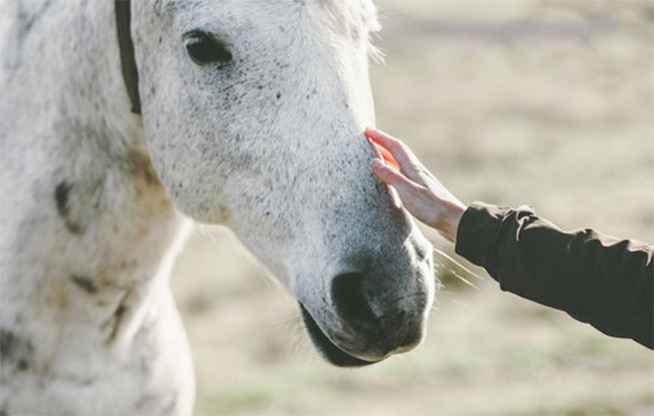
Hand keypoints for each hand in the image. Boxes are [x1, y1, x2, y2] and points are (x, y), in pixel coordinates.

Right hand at [365, 128, 466, 242]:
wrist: (454, 219)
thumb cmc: (432, 207)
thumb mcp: (408, 191)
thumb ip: (391, 176)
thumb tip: (374, 162)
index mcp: (412, 168)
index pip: (394, 147)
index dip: (380, 137)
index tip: (367, 131)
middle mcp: (416, 171)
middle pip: (397, 152)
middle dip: (382, 144)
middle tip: (368, 140)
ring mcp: (419, 180)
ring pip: (400, 163)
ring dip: (387, 157)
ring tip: (375, 156)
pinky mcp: (421, 190)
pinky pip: (403, 174)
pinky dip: (393, 170)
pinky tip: (391, 178)